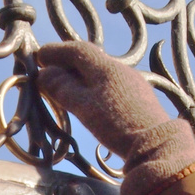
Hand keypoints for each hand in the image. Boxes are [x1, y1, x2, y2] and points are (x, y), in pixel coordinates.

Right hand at [36, 41, 170, 161]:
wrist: (155, 144)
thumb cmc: (116, 125)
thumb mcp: (84, 107)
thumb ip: (62, 88)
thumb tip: (44, 74)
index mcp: (106, 67)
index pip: (78, 50)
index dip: (56, 52)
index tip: (39, 56)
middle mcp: (120, 70)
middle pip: (90, 59)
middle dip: (66, 62)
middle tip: (48, 70)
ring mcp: (131, 84)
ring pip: (100, 72)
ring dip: (80, 75)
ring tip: (64, 86)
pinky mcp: (138, 99)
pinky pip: (109, 84)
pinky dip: (92, 86)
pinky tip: (88, 99)